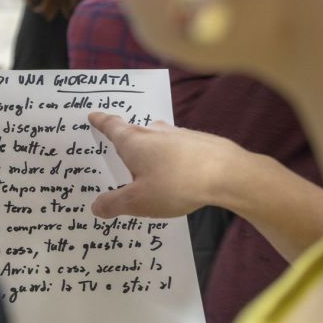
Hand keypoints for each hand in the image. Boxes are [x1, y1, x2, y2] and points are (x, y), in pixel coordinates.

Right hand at [88, 112, 254, 219]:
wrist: (228, 174)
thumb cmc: (175, 184)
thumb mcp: (138, 201)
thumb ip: (114, 203)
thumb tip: (96, 206)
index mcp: (133, 141)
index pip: (111, 126)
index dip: (101, 121)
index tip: (93, 116)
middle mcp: (153, 132)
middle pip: (133, 132)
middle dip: (124, 140)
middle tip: (118, 152)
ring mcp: (178, 134)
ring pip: (156, 138)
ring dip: (149, 149)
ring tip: (147, 167)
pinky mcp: (198, 142)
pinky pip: (176, 148)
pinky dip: (171, 157)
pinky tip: (177, 174)